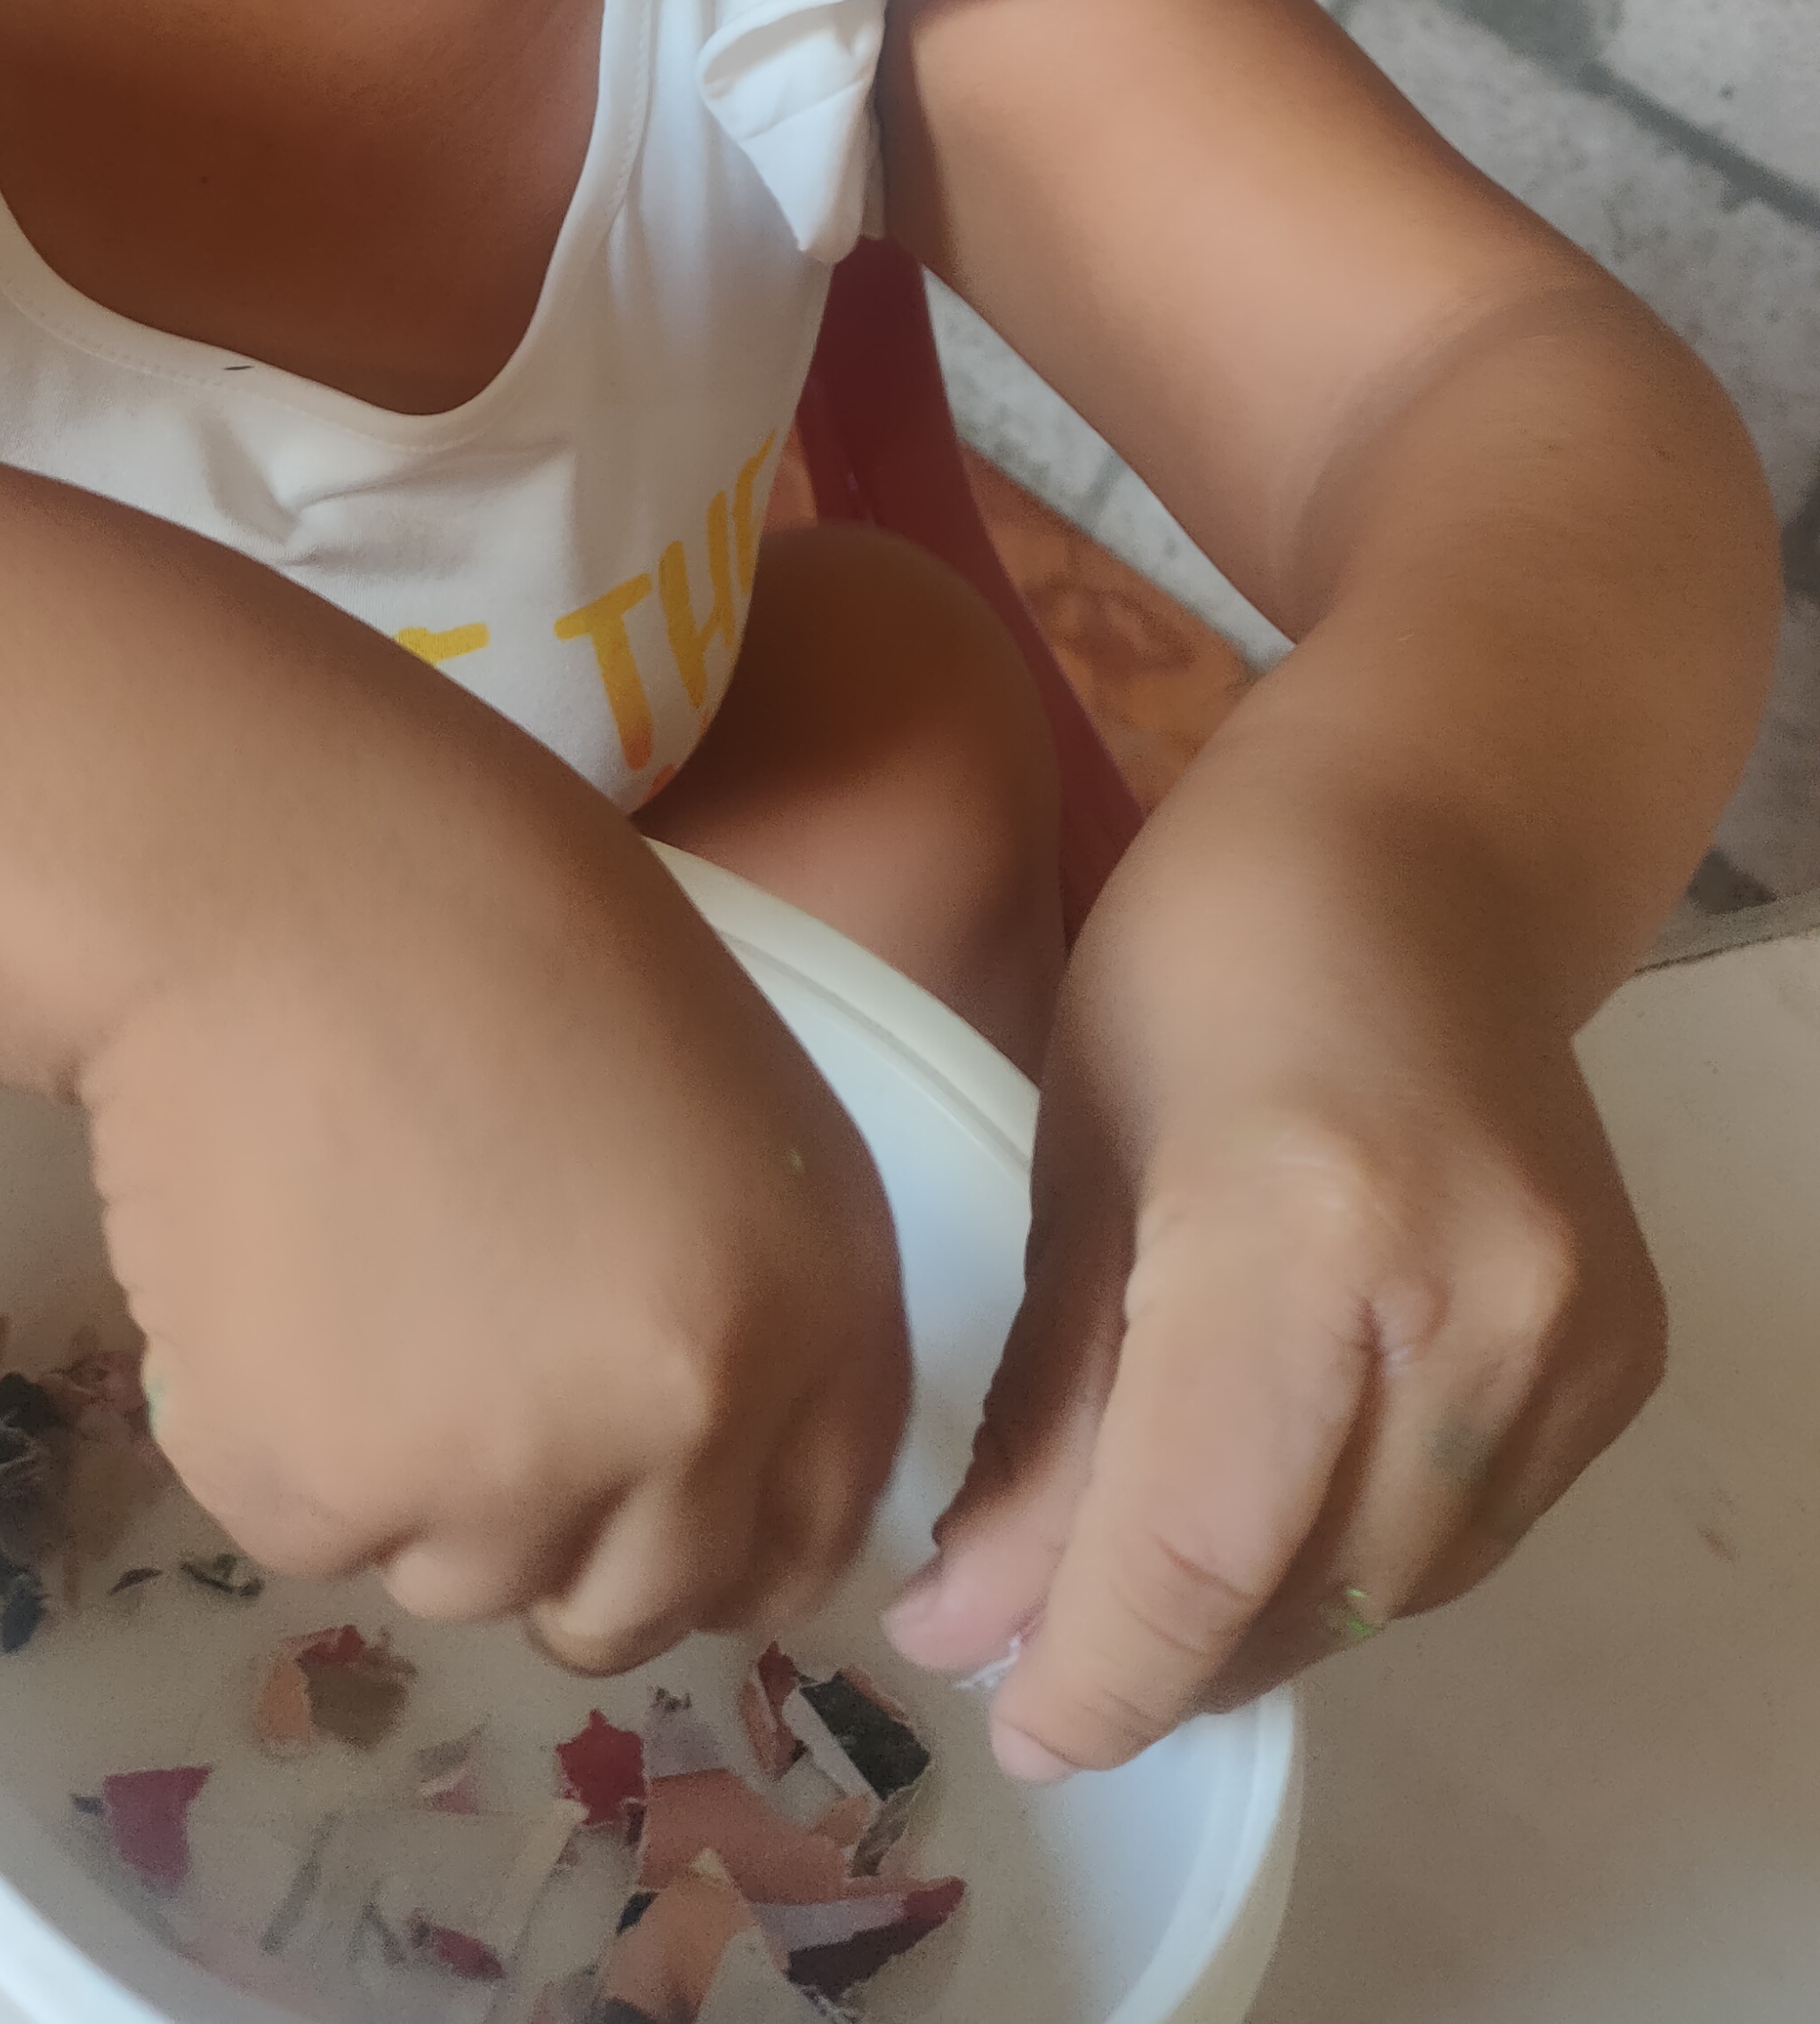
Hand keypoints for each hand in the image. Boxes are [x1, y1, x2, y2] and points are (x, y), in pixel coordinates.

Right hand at [77, 678, 909, 1667]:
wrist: (277, 870)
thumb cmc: (493, 914)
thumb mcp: (717, 1090)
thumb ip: (745, 1281)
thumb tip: (695, 1443)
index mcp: (818, 1298)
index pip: (807, 1538)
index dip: (724, 1538)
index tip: (647, 1500)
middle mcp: (689, 1422)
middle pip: (630, 1604)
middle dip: (558, 1532)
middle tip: (463, 1380)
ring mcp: (501, 1475)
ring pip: (457, 1575)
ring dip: (409, 1477)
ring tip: (355, 1272)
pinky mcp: (320, 1488)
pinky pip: (308, 1529)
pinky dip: (274, 1439)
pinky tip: (266, 1275)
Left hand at [882, 795, 1665, 1771]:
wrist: (1424, 856)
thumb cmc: (1203, 958)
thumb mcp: (1080, 1165)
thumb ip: (1041, 1418)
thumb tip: (960, 1628)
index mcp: (1299, 1229)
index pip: (1195, 1546)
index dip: (1095, 1676)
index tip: (1006, 1726)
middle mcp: (1467, 1304)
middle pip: (1298, 1591)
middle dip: (1158, 1653)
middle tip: (1039, 1646)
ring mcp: (1568, 1337)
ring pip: (1392, 1590)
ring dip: (1258, 1617)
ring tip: (1150, 1568)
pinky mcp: (1621, 1356)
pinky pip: (1473, 1535)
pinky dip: (1359, 1550)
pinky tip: (1278, 1494)